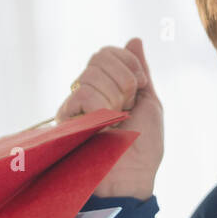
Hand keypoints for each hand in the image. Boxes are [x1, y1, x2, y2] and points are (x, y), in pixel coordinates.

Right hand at [55, 38, 162, 198]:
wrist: (132, 177)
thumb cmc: (144, 149)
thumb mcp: (150, 103)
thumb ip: (140, 71)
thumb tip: (134, 40)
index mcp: (109, 87)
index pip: (109, 52)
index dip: (128, 63)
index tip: (140, 87)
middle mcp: (89, 92)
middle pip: (99, 56)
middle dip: (124, 80)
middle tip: (128, 107)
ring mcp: (76, 104)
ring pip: (91, 73)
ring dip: (115, 98)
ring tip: (116, 121)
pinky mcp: (66, 118)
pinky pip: (83, 93)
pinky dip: (101, 107)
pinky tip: (103, 126)